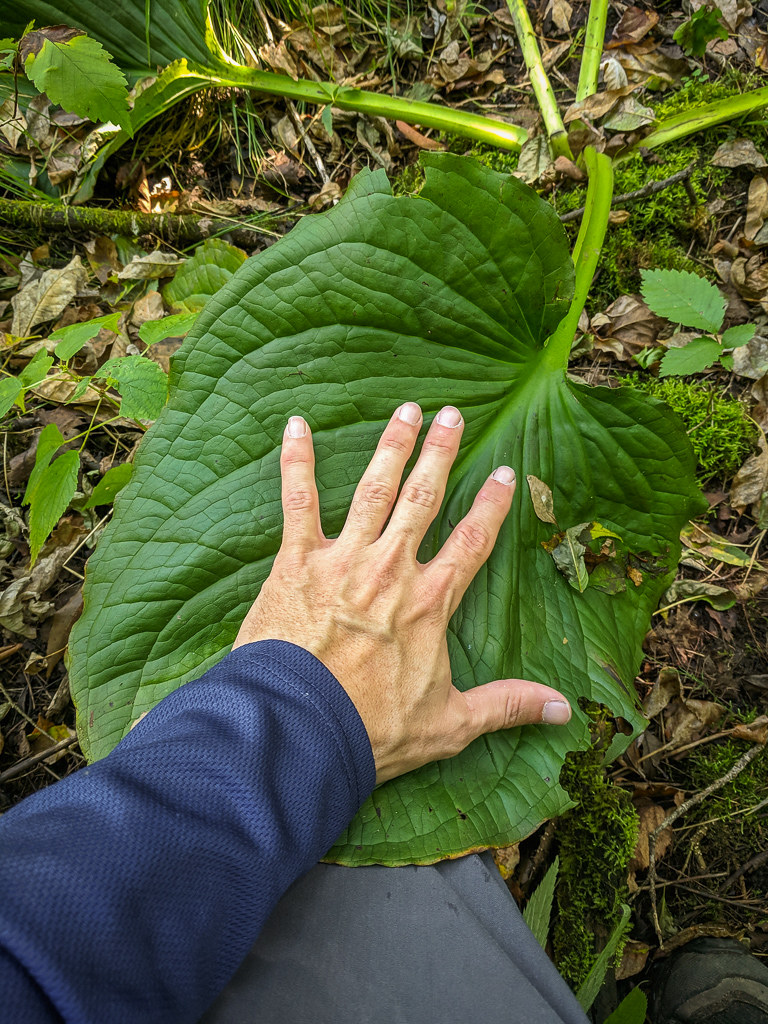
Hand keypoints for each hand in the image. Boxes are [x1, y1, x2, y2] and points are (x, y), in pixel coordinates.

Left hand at [234, 402, 570, 783]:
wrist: (298, 731)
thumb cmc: (372, 729)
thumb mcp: (450, 724)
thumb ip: (507, 706)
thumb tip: (565, 710)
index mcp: (431, 602)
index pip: (472, 541)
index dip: (492, 506)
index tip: (505, 472)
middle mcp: (392, 568)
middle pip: (423, 498)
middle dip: (441, 453)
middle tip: (453, 413)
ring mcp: (343, 560)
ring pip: (373, 490)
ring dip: (391, 446)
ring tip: (406, 409)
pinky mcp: (295, 563)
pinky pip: (297, 503)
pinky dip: (297, 463)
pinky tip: (296, 426)